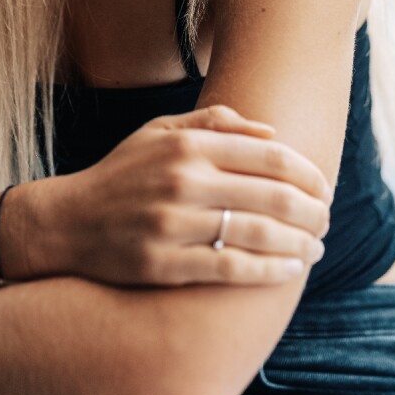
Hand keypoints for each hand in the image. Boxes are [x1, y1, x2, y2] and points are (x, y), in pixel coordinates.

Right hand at [53, 104, 331, 288]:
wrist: (67, 222)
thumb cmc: (122, 174)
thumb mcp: (158, 132)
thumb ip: (214, 124)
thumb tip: (271, 133)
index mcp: (186, 145)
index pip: (270, 157)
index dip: (308, 173)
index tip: (325, 187)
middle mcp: (183, 181)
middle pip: (273, 196)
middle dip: (313, 211)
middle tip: (327, 220)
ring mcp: (173, 224)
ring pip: (259, 234)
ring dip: (299, 243)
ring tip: (317, 248)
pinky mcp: (165, 264)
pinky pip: (231, 268)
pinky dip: (269, 270)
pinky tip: (290, 270)